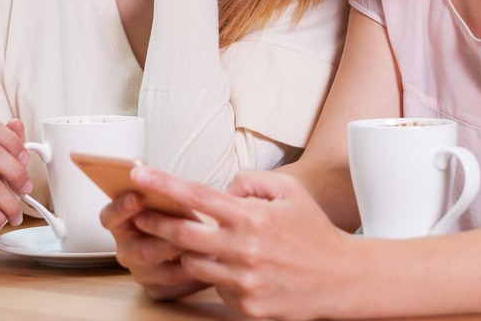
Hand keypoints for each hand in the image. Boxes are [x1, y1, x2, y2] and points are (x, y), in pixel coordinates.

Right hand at [100, 190, 208, 300]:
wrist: (197, 241)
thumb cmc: (178, 216)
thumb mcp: (169, 200)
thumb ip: (164, 193)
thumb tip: (166, 181)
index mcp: (121, 224)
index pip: (109, 217)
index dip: (120, 208)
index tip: (136, 197)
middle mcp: (126, 250)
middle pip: (142, 249)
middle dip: (169, 238)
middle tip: (190, 226)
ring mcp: (140, 272)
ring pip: (162, 271)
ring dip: (187, 258)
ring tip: (208, 246)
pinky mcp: (156, 290)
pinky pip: (175, 287)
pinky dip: (195, 276)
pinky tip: (211, 266)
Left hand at [128, 167, 358, 319]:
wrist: (341, 279)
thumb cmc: (314, 232)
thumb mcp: (290, 191)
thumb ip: (252, 181)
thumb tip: (224, 188)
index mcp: (252, 217)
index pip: (197, 195)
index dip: (163, 183)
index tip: (139, 173)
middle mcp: (244, 249)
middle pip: (182, 235)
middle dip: (156, 222)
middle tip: (141, 215)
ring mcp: (244, 281)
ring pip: (194, 265)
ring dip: (189, 254)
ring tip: (197, 245)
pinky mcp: (246, 306)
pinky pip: (217, 288)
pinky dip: (219, 277)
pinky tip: (238, 271)